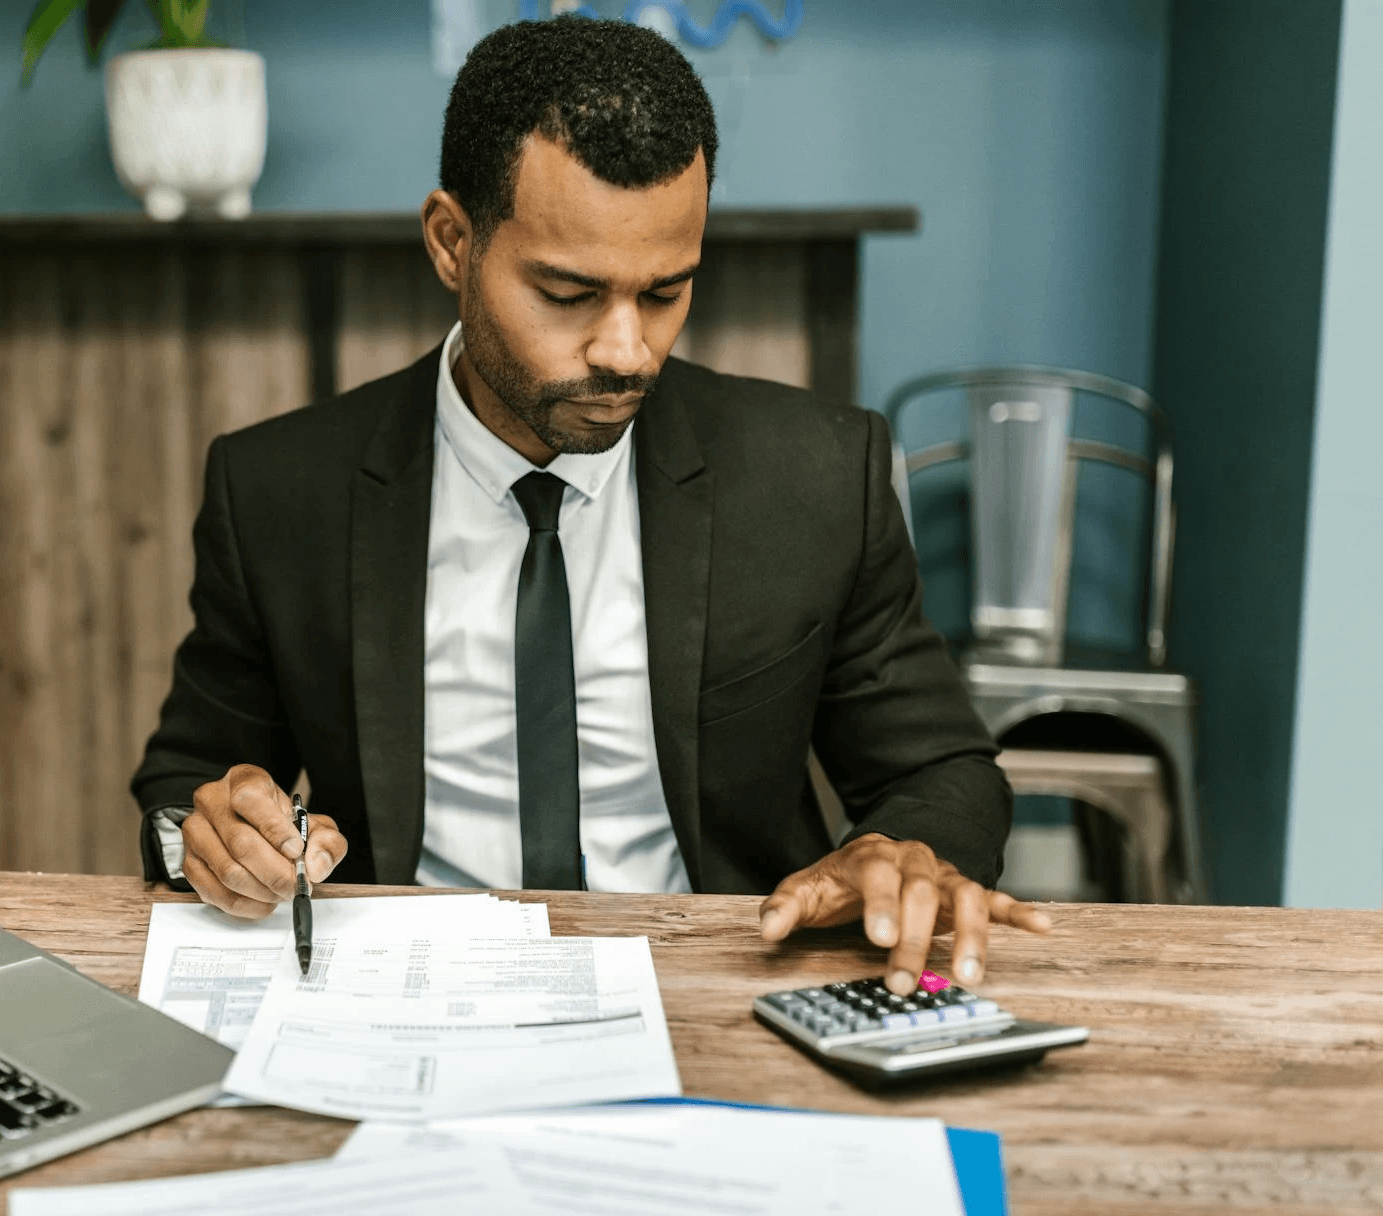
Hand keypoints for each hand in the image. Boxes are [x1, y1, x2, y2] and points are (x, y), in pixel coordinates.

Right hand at [180, 764, 347, 919]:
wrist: (256, 830)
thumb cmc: (284, 825)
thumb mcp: (314, 824)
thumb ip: (326, 842)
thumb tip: (315, 865)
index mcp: (243, 780)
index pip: (251, 801)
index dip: (275, 830)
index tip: (296, 851)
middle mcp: (212, 801)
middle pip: (241, 843)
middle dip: (275, 872)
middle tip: (296, 885)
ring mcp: (196, 832)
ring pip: (228, 871)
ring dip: (262, 891)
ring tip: (282, 893)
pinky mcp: (189, 862)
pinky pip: (214, 892)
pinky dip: (245, 904)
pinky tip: (264, 901)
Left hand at [758, 833, 1049, 995]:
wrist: (876, 855)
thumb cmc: (841, 881)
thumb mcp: (807, 889)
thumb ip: (786, 907)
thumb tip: (768, 929)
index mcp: (872, 856)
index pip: (879, 875)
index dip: (881, 905)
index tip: (878, 937)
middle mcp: (913, 860)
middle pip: (921, 893)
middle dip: (914, 939)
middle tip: (902, 980)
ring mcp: (943, 877)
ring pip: (965, 897)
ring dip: (970, 936)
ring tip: (969, 975)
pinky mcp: (966, 892)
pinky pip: (996, 899)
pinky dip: (1018, 912)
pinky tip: (1041, 926)